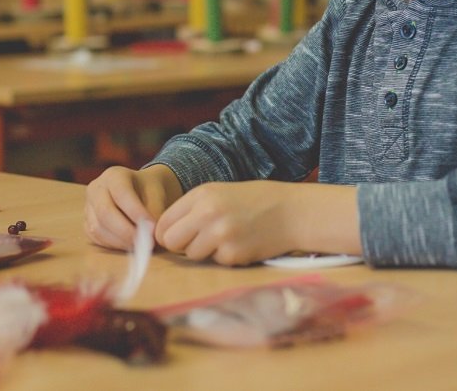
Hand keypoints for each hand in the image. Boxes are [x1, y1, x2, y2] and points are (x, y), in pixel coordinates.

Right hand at [85, 164, 182, 250]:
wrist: (140, 191)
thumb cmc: (148, 190)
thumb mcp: (157, 194)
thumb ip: (154, 211)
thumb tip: (151, 234)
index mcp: (114, 175)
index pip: (121, 193)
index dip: (135, 212)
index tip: (151, 228)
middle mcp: (96, 188)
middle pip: (105, 212)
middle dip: (126, 231)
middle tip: (145, 242)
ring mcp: (88, 206)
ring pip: (98, 228)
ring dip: (120, 241)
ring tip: (139, 244)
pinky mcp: (87, 223)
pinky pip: (95, 237)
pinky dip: (112, 245)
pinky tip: (128, 244)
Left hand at [155, 180, 299, 265]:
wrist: (293, 212)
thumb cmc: (255, 202)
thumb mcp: (220, 194)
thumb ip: (192, 210)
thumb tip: (164, 236)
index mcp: (201, 195)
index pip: (163, 223)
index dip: (169, 233)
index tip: (180, 236)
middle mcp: (207, 213)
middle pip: (171, 241)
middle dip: (182, 245)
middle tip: (201, 241)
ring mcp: (220, 234)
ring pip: (192, 255)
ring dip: (205, 252)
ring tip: (227, 238)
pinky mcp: (233, 253)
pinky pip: (216, 262)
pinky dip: (226, 257)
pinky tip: (242, 244)